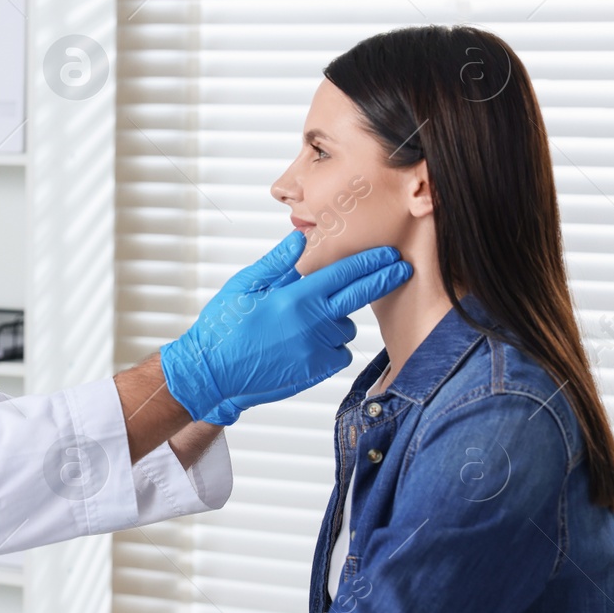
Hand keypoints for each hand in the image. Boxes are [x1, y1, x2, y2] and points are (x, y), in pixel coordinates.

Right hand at [158, 231, 411, 424]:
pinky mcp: (316, 372)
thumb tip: (301, 238)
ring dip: (337, 319)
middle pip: (359, 296)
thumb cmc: (223, 327)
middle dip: (384, 279)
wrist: (212, 373)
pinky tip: (306, 343)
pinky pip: (338, 353)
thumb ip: (277, 263)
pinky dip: (330, 346)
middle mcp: (312, 324)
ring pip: (346, 327)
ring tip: (308, 320)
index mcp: (295, 298)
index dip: (370, 261)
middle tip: (401, 268)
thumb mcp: (244, 286)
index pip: (344, 274)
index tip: (389, 253)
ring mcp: (317, 351)